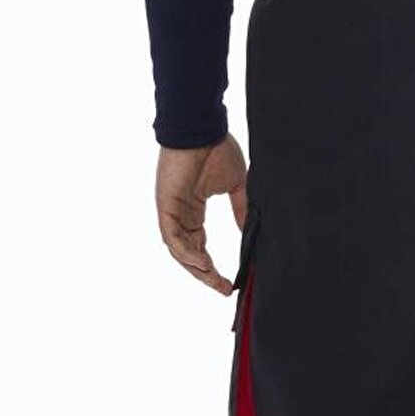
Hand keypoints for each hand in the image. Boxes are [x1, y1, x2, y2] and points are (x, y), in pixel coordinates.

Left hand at [155, 136, 248, 292]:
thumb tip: (249, 231)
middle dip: (205, 274)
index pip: (199, 246)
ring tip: (214, 280)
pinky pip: (172, 236)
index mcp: (192, 210)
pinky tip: (202, 262)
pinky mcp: (166, 205)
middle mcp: (180, 213)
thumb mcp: (236, 185)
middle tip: (223, 288)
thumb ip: (241, 209)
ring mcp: (171, 210)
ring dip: (196, 268)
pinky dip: (186, 252)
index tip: (229, 282)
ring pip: (179, 250)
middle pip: (188, 254)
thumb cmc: (217, 148)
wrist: (203, 127)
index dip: (212, 266)